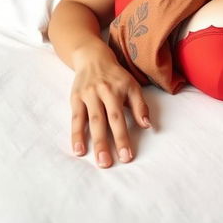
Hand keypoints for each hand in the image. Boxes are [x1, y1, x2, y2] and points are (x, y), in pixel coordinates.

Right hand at [71, 46, 150, 167]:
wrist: (92, 57)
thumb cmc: (116, 76)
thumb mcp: (132, 85)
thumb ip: (140, 105)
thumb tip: (147, 125)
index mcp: (119, 89)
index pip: (121, 116)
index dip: (124, 137)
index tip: (127, 156)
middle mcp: (103, 92)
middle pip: (106, 120)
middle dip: (108, 143)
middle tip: (109, 164)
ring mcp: (88, 95)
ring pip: (91, 121)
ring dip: (94, 142)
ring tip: (98, 161)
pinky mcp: (75, 98)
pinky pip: (76, 119)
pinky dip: (76, 134)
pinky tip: (78, 150)